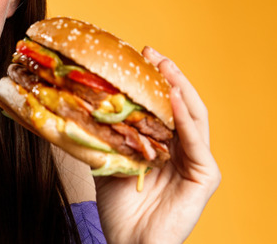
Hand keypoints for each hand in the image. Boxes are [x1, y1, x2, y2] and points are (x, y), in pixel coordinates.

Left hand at [94, 46, 220, 243]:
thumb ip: (101, 136)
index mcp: (164, 145)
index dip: (153, 79)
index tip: (138, 54)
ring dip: (179, 89)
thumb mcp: (106, 161)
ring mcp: (197, 162)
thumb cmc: (118, 210)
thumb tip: (71, 104)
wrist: (128, 243)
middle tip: (151, 52)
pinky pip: (197, 142)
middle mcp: (183, 150)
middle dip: (168, 75)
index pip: (163, 105)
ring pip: (193, 116)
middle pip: (181, 104)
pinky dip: (185, 118)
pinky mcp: (205, 176)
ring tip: (164, 67)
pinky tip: (174, 98)